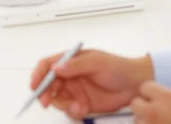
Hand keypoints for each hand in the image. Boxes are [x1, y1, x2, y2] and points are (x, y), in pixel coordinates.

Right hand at [30, 49, 153, 118]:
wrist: (135, 85)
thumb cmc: (118, 67)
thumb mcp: (97, 63)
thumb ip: (76, 66)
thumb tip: (56, 68)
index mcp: (72, 59)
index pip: (48, 64)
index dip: (38, 74)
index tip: (35, 86)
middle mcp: (71, 74)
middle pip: (48, 84)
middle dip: (45, 94)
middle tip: (47, 102)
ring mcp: (75, 90)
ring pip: (57, 99)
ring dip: (63, 105)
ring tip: (78, 106)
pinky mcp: (81, 104)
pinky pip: (69, 110)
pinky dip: (73, 112)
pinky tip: (83, 109)